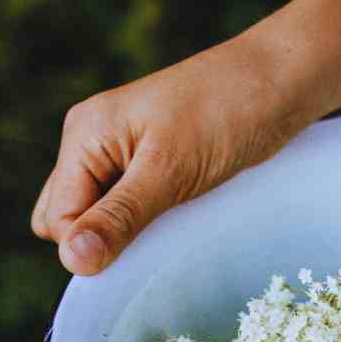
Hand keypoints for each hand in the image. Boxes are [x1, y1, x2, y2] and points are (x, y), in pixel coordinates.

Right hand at [31, 44, 304, 274]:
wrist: (282, 80)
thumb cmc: (227, 113)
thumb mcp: (170, 171)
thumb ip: (120, 216)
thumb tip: (73, 261)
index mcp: (84, 135)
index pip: (57, 219)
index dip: (92, 243)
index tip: (140, 246)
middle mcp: (92, 141)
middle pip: (65, 218)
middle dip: (100, 238)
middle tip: (154, 232)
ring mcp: (120, 151)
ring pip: (97, 215)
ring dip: (125, 232)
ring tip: (170, 220)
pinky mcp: (149, 161)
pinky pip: (127, 205)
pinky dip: (145, 220)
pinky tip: (178, 214)